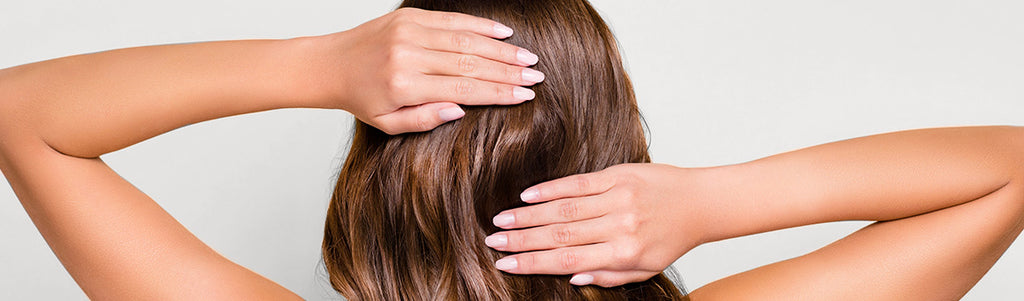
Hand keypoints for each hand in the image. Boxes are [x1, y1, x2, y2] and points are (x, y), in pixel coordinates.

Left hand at [314, 7, 543, 133]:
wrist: (329, 65)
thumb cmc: (361, 98)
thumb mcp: (389, 124)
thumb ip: (426, 119)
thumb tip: (462, 110)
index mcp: (405, 86)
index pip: (464, 88)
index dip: (498, 92)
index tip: (525, 95)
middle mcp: (408, 55)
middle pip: (471, 62)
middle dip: (508, 71)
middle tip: (536, 76)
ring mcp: (409, 32)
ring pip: (466, 39)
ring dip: (501, 49)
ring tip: (527, 58)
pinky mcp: (409, 16)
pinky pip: (451, 20)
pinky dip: (480, 25)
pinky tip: (503, 33)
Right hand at [484, 163, 707, 286]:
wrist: (700, 202)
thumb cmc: (671, 238)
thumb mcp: (644, 269)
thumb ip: (608, 276)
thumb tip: (571, 276)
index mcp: (622, 255)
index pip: (567, 260)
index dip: (532, 262)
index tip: (505, 264)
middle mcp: (618, 228)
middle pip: (559, 235)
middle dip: (521, 239)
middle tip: (493, 241)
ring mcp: (617, 199)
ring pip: (564, 209)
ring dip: (529, 216)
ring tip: (502, 219)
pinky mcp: (619, 176)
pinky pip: (579, 183)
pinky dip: (551, 190)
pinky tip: (528, 196)